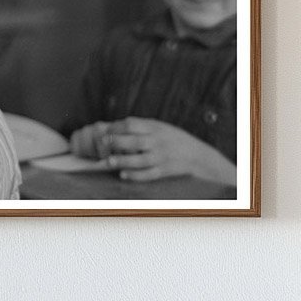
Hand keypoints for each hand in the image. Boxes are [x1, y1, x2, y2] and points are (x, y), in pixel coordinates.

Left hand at [73, 117, 235, 184]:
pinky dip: (136, 176)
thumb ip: (141, 127)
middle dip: (116, 142)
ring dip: (123, 161)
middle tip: (102, 142)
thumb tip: (115, 126)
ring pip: (140, 160)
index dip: (116, 127)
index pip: (132, 124)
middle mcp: (158, 142)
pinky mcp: (164, 171)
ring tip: (109, 162)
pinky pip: (148, 174)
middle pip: (134, 141)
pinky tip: (123, 175)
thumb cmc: (174, 139)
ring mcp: (162, 157)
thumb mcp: (160, 127)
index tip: (105, 131)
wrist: (198, 156)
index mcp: (155, 128)